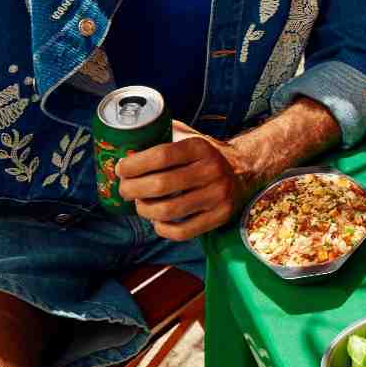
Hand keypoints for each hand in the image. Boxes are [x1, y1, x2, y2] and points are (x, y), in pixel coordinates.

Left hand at [116, 122, 245, 239]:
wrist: (244, 170)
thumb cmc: (205, 155)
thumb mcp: (190, 137)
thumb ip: (165, 135)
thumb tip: (127, 140)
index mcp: (200, 147)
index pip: (161, 156)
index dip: (134, 165)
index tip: (121, 169)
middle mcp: (211, 170)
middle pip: (160, 185)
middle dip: (132, 190)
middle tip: (124, 190)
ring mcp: (217, 195)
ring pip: (168, 211)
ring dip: (145, 210)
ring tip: (140, 205)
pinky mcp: (220, 216)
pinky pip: (183, 231)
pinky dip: (163, 229)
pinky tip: (157, 222)